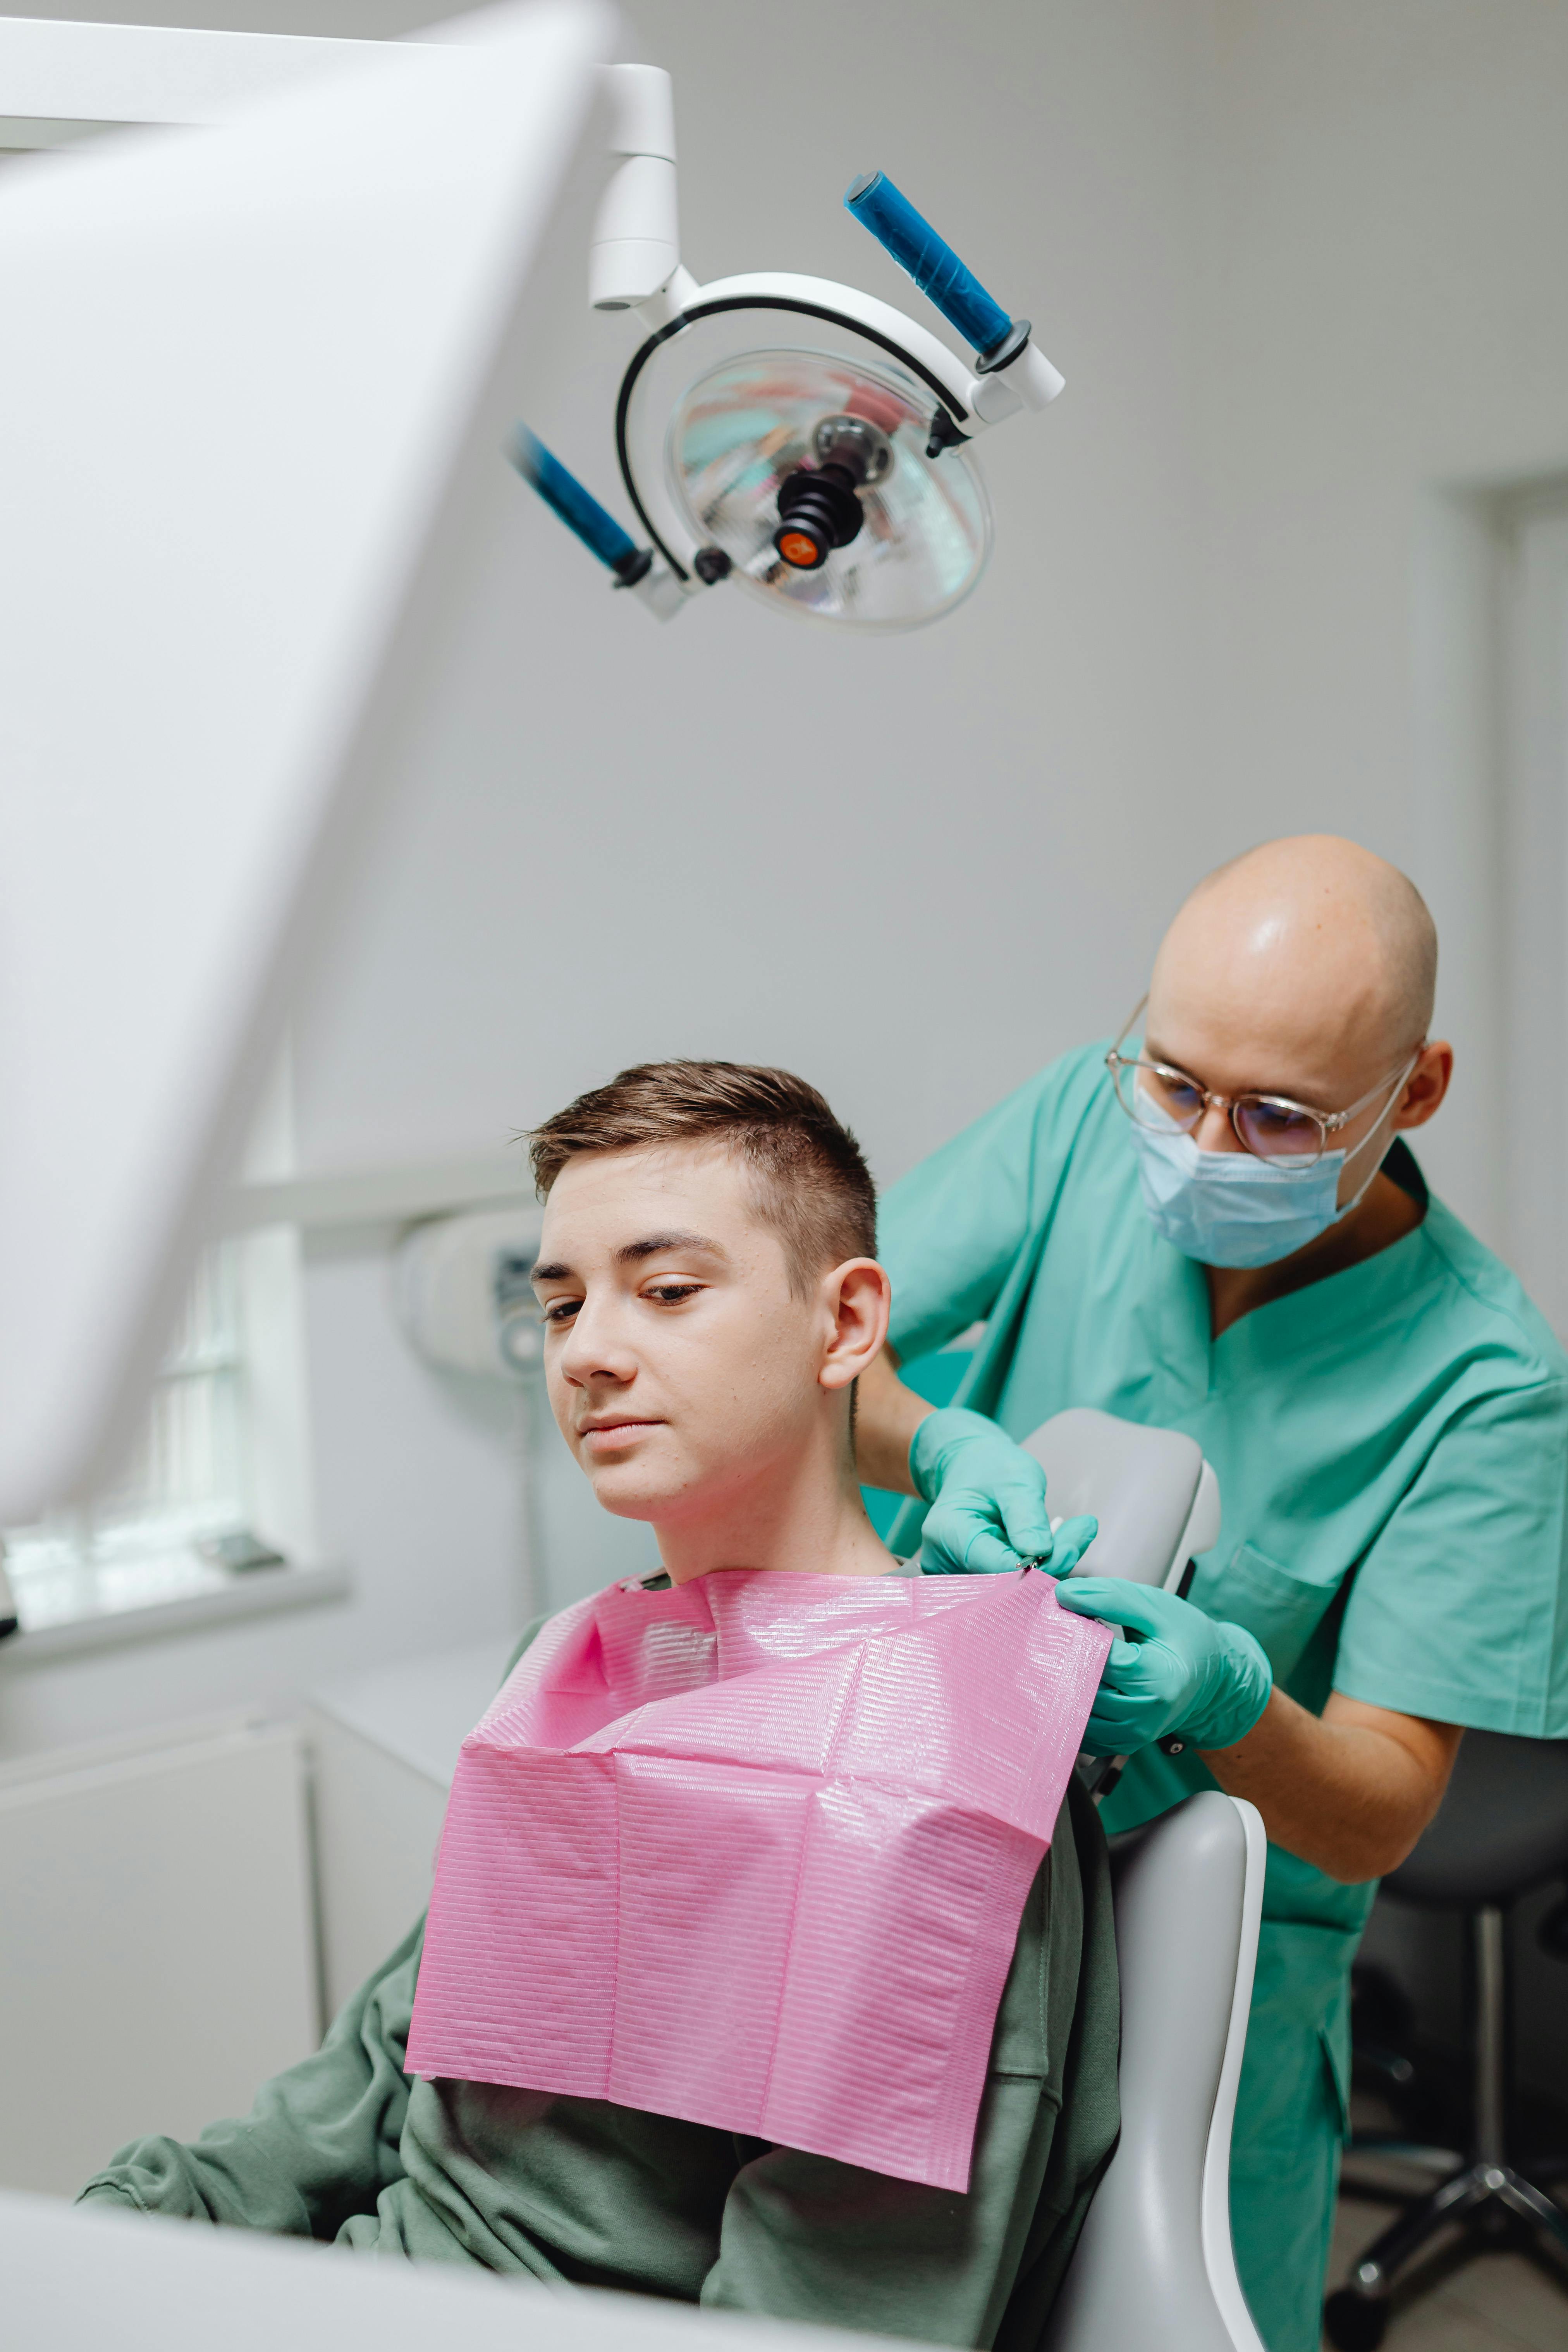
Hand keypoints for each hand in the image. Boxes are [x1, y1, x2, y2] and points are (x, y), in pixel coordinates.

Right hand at [909, 1408, 1098, 1576]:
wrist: (970, 1468)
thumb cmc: (991, 1468)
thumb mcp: (1015, 1479)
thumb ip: (1027, 1516)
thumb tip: (1041, 1552)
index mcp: (947, 1534)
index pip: (997, 1568)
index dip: (1039, 1565)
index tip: (1072, 1545)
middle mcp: (944, 1564)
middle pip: (1005, 1585)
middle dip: (1048, 1565)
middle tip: (1081, 1532)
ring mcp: (956, 1578)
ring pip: (1013, 1590)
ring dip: (1047, 1567)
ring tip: (1074, 1533)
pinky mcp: (973, 1584)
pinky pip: (1011, 1586)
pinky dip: (1038, 1569)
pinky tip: (1056, 1544)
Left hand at [1054, 1576, 1271, 1757]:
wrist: (1211, 1677)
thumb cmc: (1186, 1638)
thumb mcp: (1153, 1607)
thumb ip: (1109, 1598)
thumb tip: (1064, 1595)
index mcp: (1158, 1680)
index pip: (1097, 1659)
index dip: (1074, 1634)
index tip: (1064, 1615)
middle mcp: (1145, 1716)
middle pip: (1081, 1688)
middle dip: (1061, 1659)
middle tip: (1053, 1635)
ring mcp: (1133, 1735)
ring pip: (1075, 1712)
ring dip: (1060, 1684)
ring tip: (1063, 1656)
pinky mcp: (1121, 1744)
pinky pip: (1081, 1731)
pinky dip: (1070, 1706)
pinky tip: (1072, 1680)